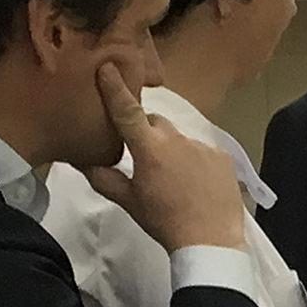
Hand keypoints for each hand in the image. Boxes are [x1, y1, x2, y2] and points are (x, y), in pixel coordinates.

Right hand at [82, 65, 246, 251]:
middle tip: (141, 155)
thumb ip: (104, 179)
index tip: (109, 67)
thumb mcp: (129, 202)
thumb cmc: (164, 221)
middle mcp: (177, 139)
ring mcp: (203, 145)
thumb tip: (82, 162)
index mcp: (150, 148)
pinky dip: (194, 160)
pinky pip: (202, 150)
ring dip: (171, 148)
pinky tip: (194, 183)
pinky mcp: (223, 156)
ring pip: (179, 138)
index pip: (127, 110)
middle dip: (144, 131)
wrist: (210, 240)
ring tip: (172, 177)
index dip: (116, 88)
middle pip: (154, 122)